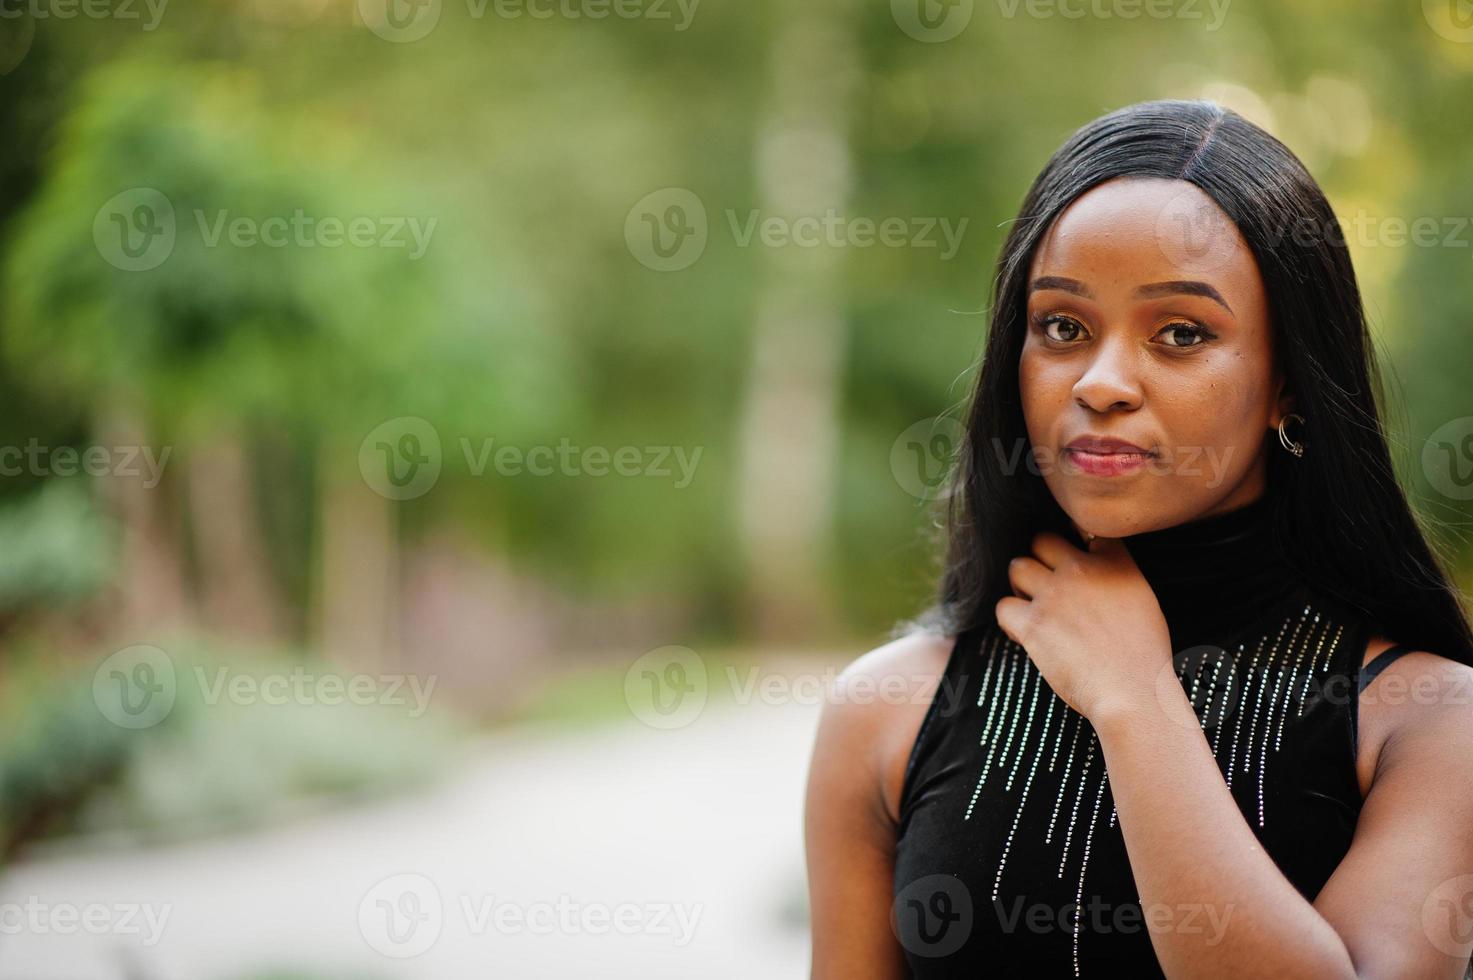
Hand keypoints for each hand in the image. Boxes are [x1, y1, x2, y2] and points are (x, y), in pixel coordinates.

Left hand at [994, 532, 1173, 722]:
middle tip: (1045, 584)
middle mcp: (1082, 571)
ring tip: (1031, 605)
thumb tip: (1096, 571)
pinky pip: (1003, 606)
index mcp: (1115, 564)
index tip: (1072, 560)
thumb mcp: (1144, 601)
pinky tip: (1023, 632)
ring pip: (1017, 567)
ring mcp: (1055, 596)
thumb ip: (1118, 577)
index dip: (1074, 542)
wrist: (1134, 692)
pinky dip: (1009, 619)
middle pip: (1042, 541)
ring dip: (1020, 584)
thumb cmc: (1144, 657)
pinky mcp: (1034, 624)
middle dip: (1039, 559)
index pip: (1085, 529)